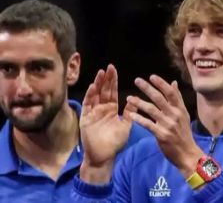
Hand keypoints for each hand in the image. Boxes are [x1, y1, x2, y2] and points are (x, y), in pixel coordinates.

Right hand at [79, 64, 135, 182]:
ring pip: (95, 94)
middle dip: (106, 79)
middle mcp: (102, 108)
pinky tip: (93, 87)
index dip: (113, 81)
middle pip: (104, 90)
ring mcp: (93, 111)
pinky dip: (90, 96)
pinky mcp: (86, 117)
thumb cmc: (115, 142)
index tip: (113, 69)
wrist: (103, 156)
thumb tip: (136, 100)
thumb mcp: (126, 126)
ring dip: (97, 84)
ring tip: (100, 73)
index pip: (112, 91)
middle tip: (108, 67)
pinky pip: (88, 104)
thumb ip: (129, 113)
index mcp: (112, 109)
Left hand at [127, 76, 204, 177]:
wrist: (188, 154)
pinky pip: (148, 124)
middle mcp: (175, 115)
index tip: (151, 76)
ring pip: (151, 110)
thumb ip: (177, 99)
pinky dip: (139, 119)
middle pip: (159, 98)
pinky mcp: (162, 135)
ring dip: (139, 102)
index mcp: (180, 109)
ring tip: (129, 98)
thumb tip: (174, 82)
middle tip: (137, 80)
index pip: (171, 93)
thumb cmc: (184, 134)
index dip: (161, 83)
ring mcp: (168, 125)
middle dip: (147, 88)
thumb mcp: (183, 115)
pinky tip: (131, 115)